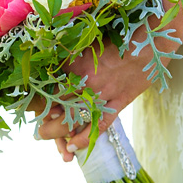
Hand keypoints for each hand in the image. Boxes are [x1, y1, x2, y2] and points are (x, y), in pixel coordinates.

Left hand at [37, 38, 154, 161]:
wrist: (151, 39)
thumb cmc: (120, 35)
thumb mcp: (90, 40)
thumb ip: (72, 52)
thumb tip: (55, 60)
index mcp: (76, 64)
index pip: (49, 85)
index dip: (38, 96)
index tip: (32, 103)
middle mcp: (86, 82)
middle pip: (57, 105)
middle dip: (44, 118)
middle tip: (36, 127)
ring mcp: (103, 94)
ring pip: (75, 118)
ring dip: (57, 132)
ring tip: (46, 137)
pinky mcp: (119, 102)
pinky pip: (100, 125)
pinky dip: (85, 138)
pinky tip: (73, 146)